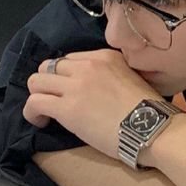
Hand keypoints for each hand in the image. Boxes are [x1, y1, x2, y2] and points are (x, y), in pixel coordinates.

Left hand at [24, 49, 160, 157]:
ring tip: (44, 112)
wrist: (153, 128)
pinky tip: (40, 122)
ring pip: (36, 81)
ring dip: (37, 96)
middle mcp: (87, 66)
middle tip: (54, 100)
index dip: (65, 77)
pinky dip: (32, 112)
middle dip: (48, 84)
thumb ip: (112, 76)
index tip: (70, 91)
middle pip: (49, 66)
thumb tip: (98, 91)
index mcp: (105, 57)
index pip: (70, 59)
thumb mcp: (132, 79)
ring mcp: (75, 86)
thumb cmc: (149, 112)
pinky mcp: (67, 108)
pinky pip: (34, 102)